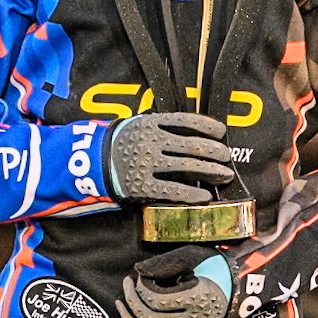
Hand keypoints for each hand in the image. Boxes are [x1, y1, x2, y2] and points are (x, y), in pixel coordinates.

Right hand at [105, 111, 234, 205]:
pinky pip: (173, 190)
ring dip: (210, 171)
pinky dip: (192, 194)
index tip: (220, 132)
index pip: (186, 121)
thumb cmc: (121, 144)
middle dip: (214, 152)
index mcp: (150, 124)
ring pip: (187, 167)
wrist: (92, 163)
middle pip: (191, 146)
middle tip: (225, 157)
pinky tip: (204, 196)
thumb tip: (197, 131)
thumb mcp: (138, 126)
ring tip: (224, 174)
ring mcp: (146, 165)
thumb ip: (163, 127)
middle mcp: (150, 143)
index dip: (207, 126)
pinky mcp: (143, 187)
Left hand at [117, 246, 233, 317]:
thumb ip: (165, 263)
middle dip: (131, 303)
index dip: (138, 289)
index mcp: (196, 298)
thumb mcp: (192, 257)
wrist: (238, 286)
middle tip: (124, 287)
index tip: (134, 278)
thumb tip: (138, 270)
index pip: (155, 300)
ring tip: (122, 308)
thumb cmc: (213, 267)